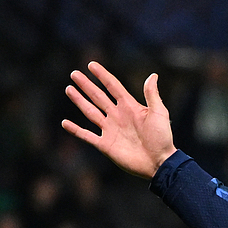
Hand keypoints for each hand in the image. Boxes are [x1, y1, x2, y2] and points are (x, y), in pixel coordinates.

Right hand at [61, 62, 176, 179]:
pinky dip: (75, 130)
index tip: (91, 65)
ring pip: (90, 112)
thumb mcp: (159, 113)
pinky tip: (65, 123)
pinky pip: (87, 136)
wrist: (159, 163)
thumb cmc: (162, 138)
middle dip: (86, 85)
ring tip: (69, 89)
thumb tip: (153, 75)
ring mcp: (110, 130)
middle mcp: (117, 116)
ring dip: (79, 100)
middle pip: (98, 96)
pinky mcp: (105, 145)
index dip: (102, 75)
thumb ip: (152, 95)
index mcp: (129, 107)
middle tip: (74, 74)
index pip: (113, 86)